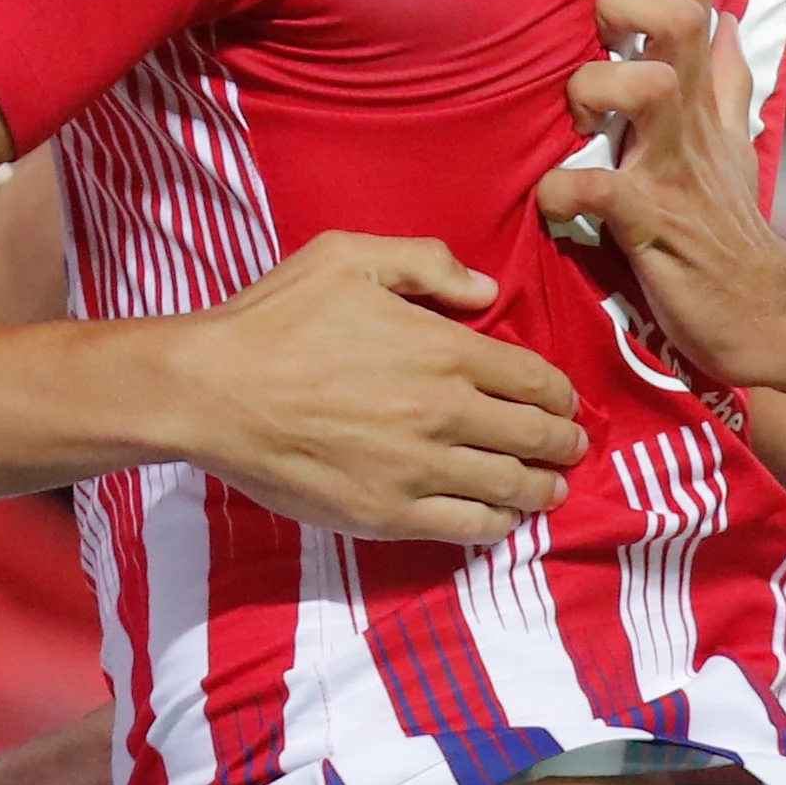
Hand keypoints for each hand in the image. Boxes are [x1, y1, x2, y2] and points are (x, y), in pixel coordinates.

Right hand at [169, 234, 585, 544]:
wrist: (214, 390)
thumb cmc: (276, 319)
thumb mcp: (350, 256)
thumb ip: (427, 263)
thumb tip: (484, 289)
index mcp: (444, 349)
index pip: (535, 380)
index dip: (560, 395)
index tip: (564, 403)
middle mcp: (445, 412)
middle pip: (535, 436)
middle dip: (564, 444)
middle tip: (571, 449)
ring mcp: (420, 468)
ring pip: (511, 487)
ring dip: (542, 489)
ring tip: (550, 489)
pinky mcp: (389, 514)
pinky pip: (468, 527)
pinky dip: (498, 525)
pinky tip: (502, 519)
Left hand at [533, 0, 785, 390]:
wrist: (768, 320)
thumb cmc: (728, 234)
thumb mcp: (731, 147)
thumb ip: (722, 84)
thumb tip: (723, 24)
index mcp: (700, 100)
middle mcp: (691, 123)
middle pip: (680, 25)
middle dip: (628, 5)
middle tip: (593, 20)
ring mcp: (675, 171)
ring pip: (648, 93)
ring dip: (596, 91)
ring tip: (573, 114)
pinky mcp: (654, 226)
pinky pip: (603, 192)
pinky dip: (567, 190)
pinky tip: (553, 198)